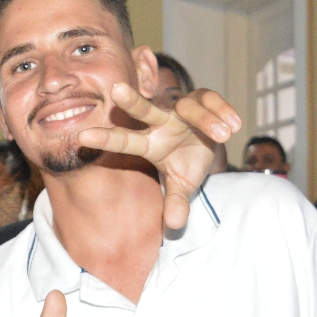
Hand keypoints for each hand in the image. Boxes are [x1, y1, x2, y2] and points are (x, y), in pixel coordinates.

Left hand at [77, 84, 240, 229]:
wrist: (207, 144)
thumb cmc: (186, 161)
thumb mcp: (183, 184)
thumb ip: (177, 201)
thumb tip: (174, 226)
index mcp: (149, 142)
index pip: (125, 141)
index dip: (106, 139)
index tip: (82, 137)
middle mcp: (161, 121)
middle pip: (144, 109)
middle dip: (131, 101)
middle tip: (116, 90)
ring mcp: (180, 109)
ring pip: (189, 107)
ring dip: (206, 119)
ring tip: (224, 135)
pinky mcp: (202, 100)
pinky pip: (210, 100)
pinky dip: (222, 111)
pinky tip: (234, 125)